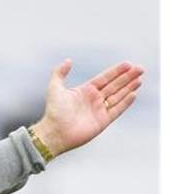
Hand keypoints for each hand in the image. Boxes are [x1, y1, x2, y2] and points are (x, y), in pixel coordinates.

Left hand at [30, 59, 144, 157]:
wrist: (54, 132)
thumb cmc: (53, 111)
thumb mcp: (54, 88)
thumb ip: (59, 73)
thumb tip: (68, 60)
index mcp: (85, 91)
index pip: (104, 78)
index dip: (116, 71)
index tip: (128, 64)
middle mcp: (93, 100)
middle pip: (114, 86)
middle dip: (127, 77)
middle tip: (140, 68)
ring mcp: (99, 111)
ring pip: (118, 96)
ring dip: (129, 88)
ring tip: (140, 79)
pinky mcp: (102, 122)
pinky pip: (117, 110)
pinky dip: (125, 103)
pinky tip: (134, 94)